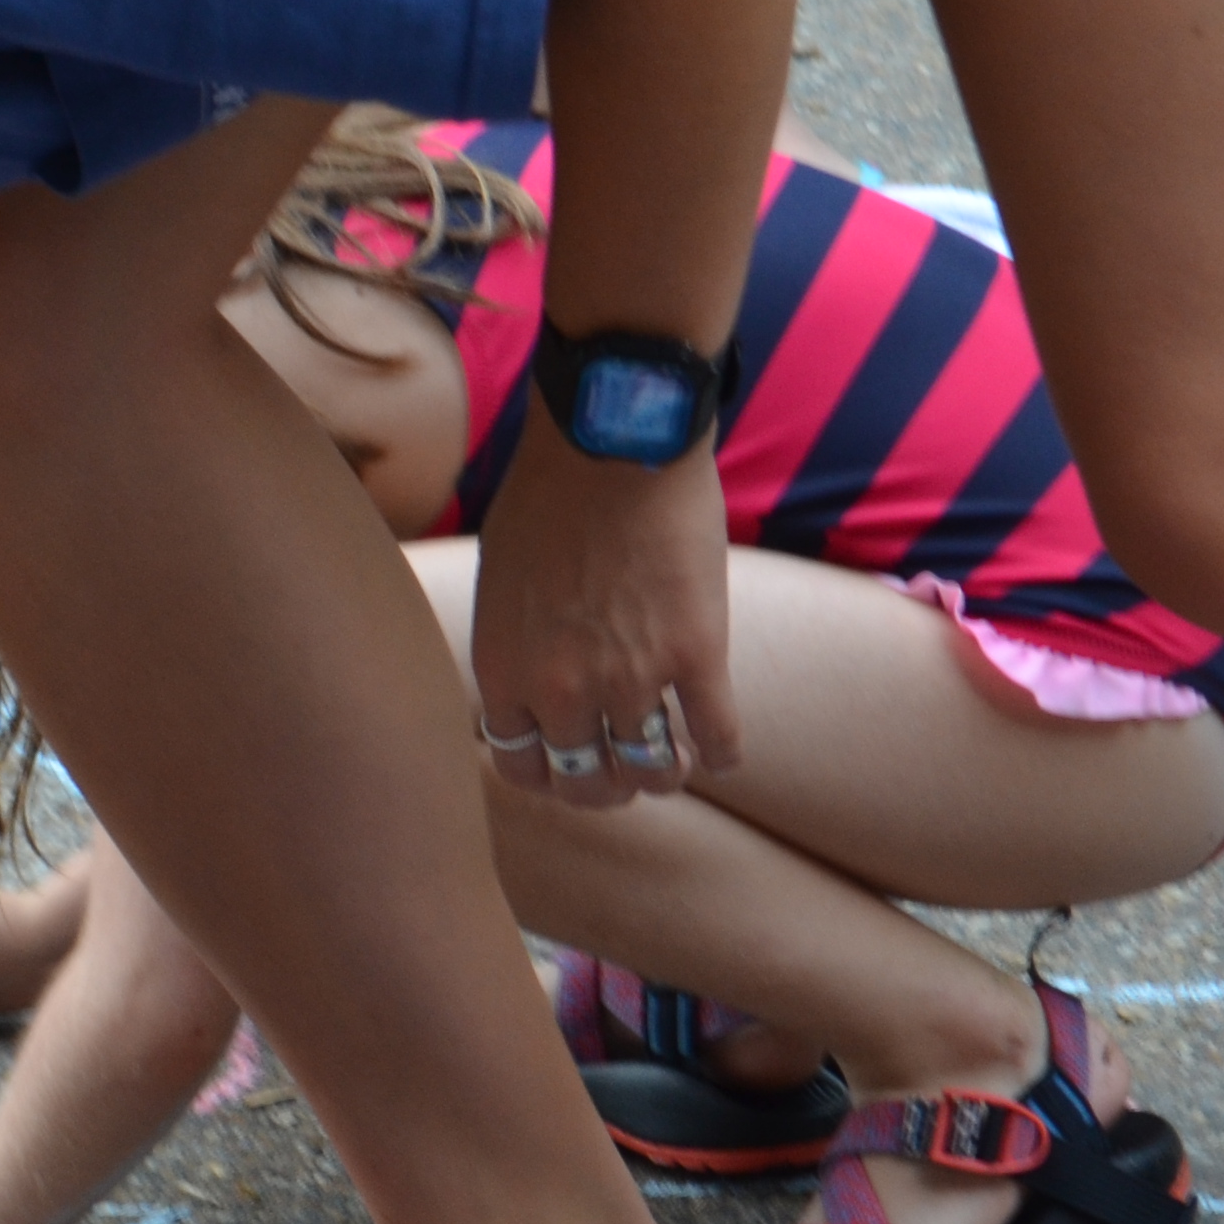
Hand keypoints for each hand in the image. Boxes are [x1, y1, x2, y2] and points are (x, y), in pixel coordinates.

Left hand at [465, 441, 740, 812]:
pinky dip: (720, 753)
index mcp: (504, 670)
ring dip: (664, 772)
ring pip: (653, 771)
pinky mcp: (697, 657)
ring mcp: (632, 678)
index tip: (567, 764)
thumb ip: (514, 641)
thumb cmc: (549, 491)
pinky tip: (720, 748)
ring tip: (673, 759)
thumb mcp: (502, 579)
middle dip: (606, 785)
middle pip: (587, 782)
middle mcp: (562, 689)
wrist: (612, 438)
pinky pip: (719, 740)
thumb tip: (527, 680)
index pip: (521, 766)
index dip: (548, 774)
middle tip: (624, 772)